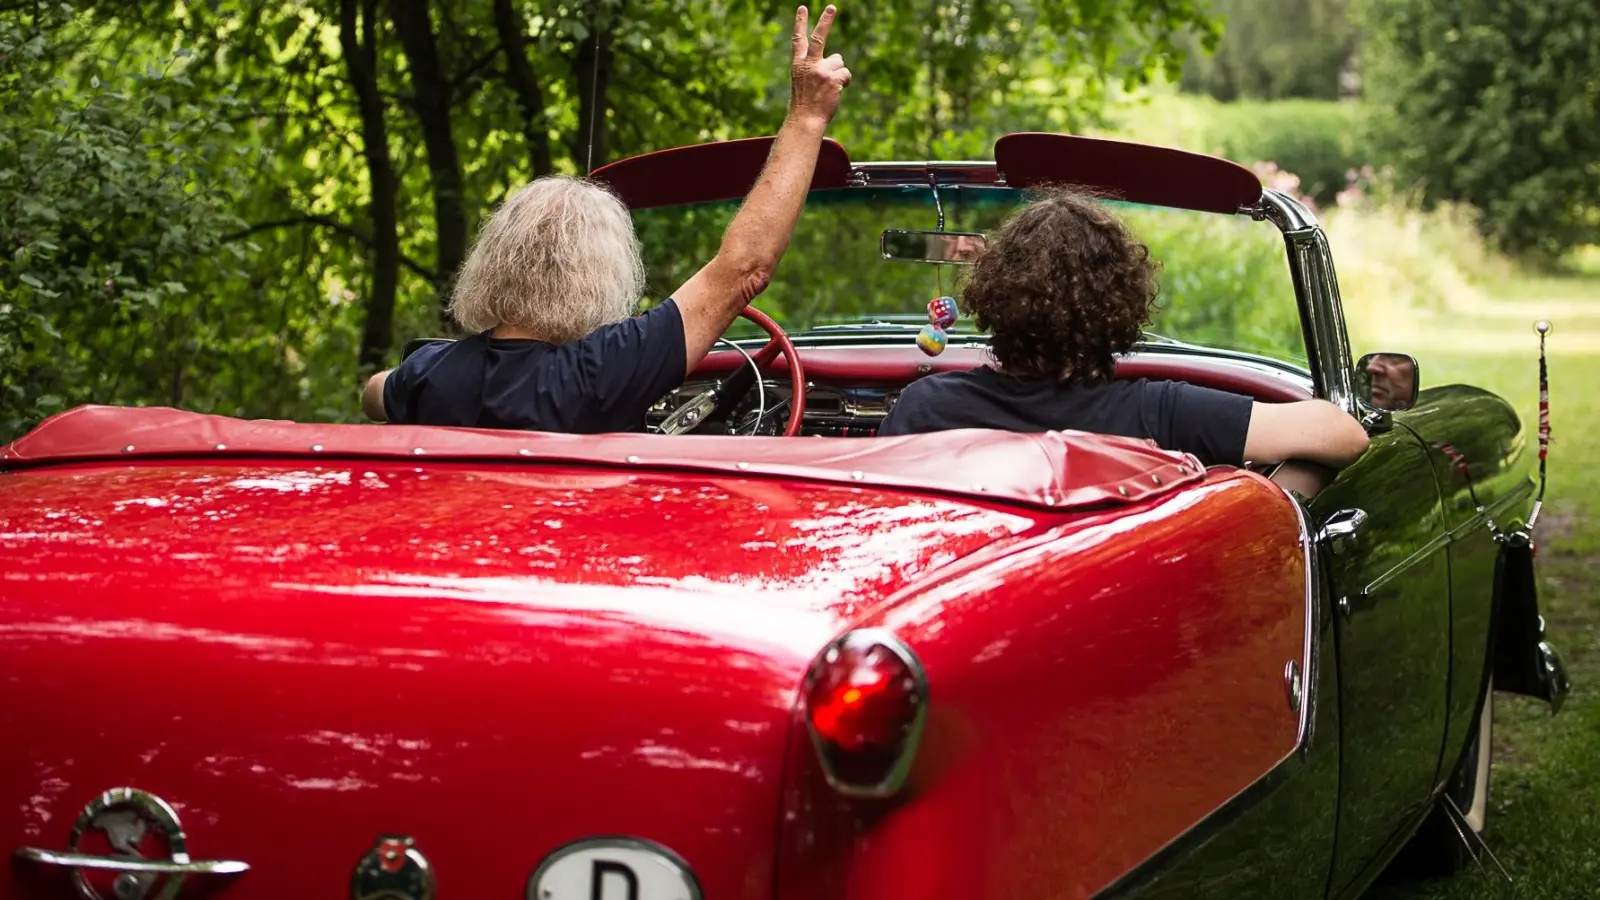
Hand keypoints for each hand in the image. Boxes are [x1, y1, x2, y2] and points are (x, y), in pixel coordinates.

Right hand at [789, 4, 849, 125]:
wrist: (806, 120)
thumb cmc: (805, 104)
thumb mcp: (803, 82)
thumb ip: (815, 67)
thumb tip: (837, 61)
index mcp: (798, 64)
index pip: (798, 40)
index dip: (800, 23)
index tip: (802, 8)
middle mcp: (809, 64)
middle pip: (819, 38)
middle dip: (826, 21)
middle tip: (832, 7)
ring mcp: (821, 71)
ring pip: (839, 61)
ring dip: (838, 73)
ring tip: (829, 88)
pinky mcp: (833, 78)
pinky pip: (846, 74)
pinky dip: (844, 83)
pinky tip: (836, 92)